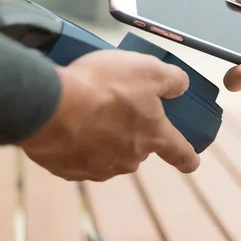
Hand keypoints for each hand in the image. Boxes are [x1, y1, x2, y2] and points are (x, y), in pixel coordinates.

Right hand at [21, 50, 199, 180]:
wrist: (48, 107)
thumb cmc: (102, 87)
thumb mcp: (148, 69)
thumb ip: (172, 79)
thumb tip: (181, 85)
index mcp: (153, 136)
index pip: (180, 153)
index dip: (188, 158)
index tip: (191, 163)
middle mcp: (130, 158)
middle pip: (139, 147)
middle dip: (131, 129)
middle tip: (115, 104)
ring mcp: (99, 167)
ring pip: (108, 152)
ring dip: (102, 135)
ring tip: (87, 110)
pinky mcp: (70, 170)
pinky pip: (79, 156)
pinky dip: (77, 143)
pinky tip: (68, 122)